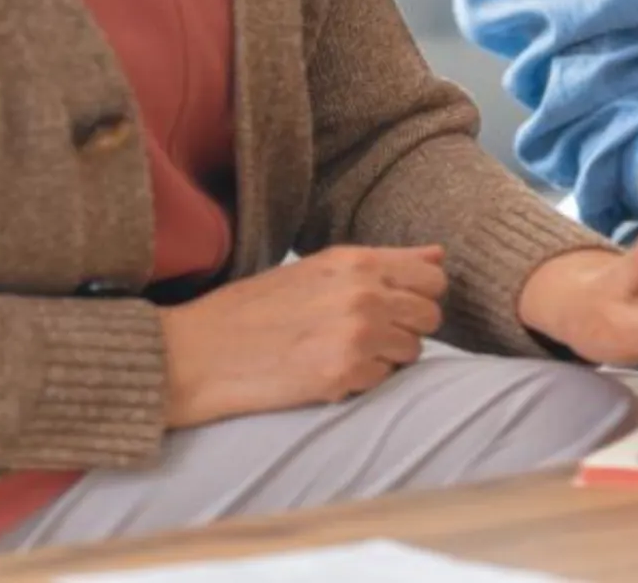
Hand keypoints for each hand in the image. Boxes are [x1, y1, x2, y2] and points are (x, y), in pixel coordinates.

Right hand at [157, 245, 447, 427]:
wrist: (198, 352)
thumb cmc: (253, 309)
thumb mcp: (318, 269)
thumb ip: (383, 263)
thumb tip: (439, 256)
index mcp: (355, 261)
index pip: (433, 278)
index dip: (420, 294)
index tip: (397, 304)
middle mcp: (363, 295)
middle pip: (430, 316)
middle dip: (407, 326)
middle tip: (369, 334)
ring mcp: (355, 338)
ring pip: (411, 352)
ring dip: (386, 356)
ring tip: (344, 352)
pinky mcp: (341, 377)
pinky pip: (382, 380)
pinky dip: (363, 380)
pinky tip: (328, 371)